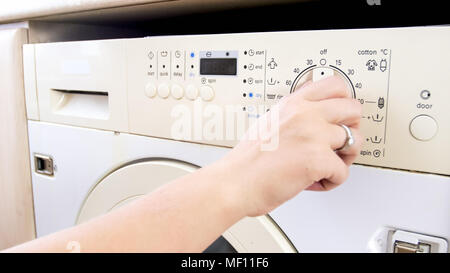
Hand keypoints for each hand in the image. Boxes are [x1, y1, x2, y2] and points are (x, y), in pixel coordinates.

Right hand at [219, 76, 362, 216]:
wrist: (234, 182)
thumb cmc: (248, 160)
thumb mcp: (271, 122)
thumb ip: (295, 116)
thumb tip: (316, 119)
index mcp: (293, 103)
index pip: (335, 85)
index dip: (345, 102)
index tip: (343, 115)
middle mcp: (305, 114)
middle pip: (354, 109)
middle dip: (352, 128)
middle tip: (339, 143)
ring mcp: (313, 134)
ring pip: (355, 141)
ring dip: (344, 158)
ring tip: (325, 166)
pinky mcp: (317, 158)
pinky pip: (343, 172)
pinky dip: (331, 182)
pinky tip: (313, 182)